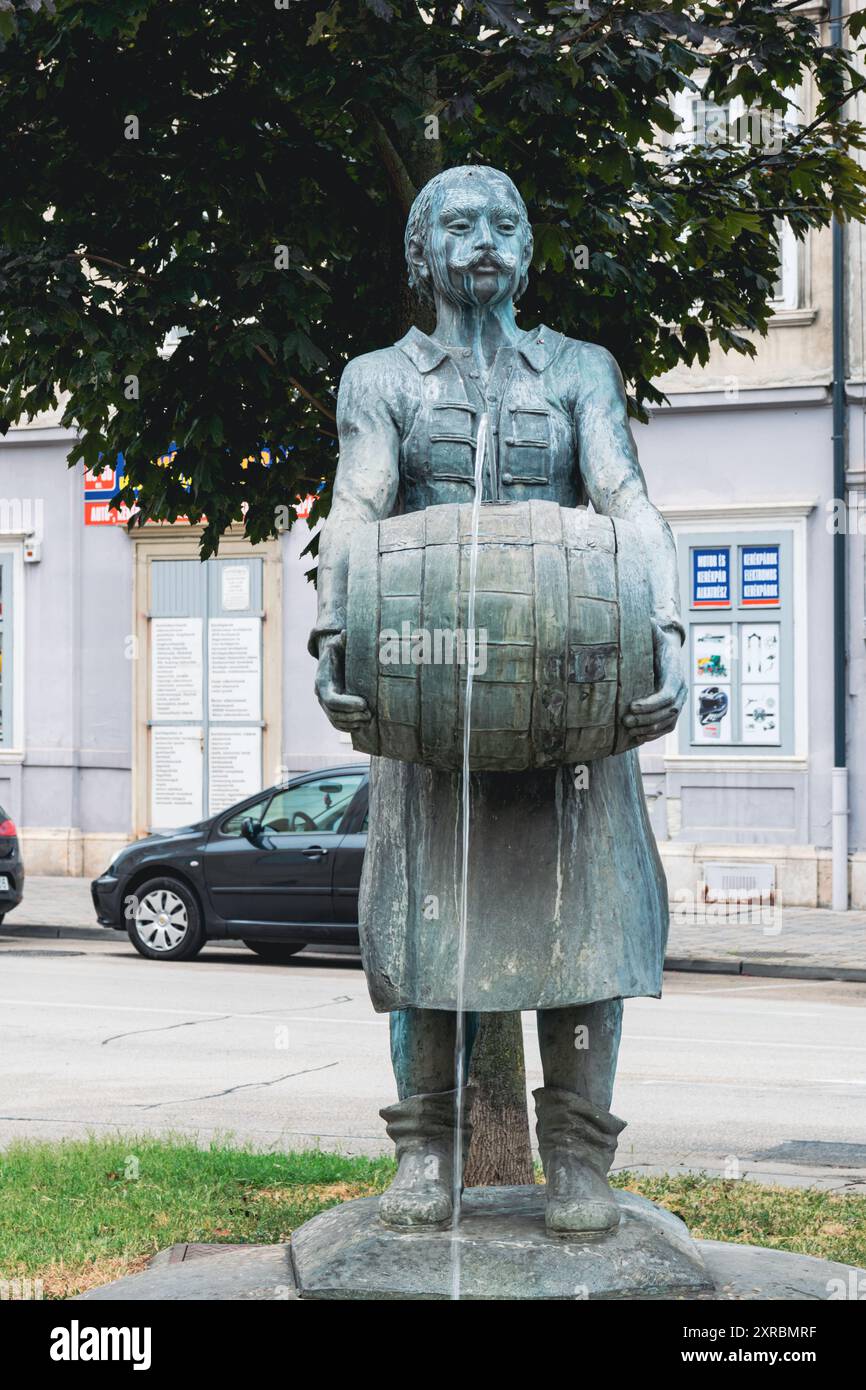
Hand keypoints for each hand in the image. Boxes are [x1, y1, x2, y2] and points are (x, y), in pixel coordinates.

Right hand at [314, 630, 371, 732]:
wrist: (331, 660)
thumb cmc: (338, 651)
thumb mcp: (339, 644)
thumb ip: (343, 640)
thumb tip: (346, 633)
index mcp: (322, 681)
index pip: (331, 699)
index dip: (347, 704)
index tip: (365, 703)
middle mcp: (321, 695)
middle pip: (334, 714)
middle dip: (352, 716)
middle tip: (370, 713)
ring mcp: (324, 705)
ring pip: (336, 721)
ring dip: (352, 723)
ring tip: (369, 718)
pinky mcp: (331, 711)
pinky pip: (337, 724)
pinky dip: (349, 727)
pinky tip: (362, 724)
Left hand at [623, 622, 686, 746]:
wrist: (668, 650)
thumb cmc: (655, 640)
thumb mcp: (651, 632)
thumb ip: (647, 628)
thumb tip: (642, 620)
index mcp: (675, 671)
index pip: (667, 693)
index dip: (650, 703)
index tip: (631, 705)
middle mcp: (681, 688)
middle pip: (669, 711)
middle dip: (647, 719)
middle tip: (625, 721)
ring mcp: (680, 700)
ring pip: (669, 722)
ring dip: (649, 729)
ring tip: (629, 730)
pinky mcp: (674, 709)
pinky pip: (668, 727)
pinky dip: (654, 734)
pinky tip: (638, 737)